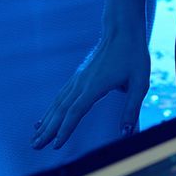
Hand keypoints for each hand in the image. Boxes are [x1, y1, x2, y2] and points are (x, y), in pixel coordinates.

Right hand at [32, 33, 149, 150]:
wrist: (122, 29)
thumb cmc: (133, 55)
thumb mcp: (140, 83)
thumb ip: (133, 109)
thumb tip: (128, 132)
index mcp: (95, 86)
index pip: (75, 112)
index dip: (65, 130)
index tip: (56, 145)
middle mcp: (82, 83)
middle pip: (60, 110)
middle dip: (48, 130)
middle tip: (35, 146)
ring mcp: (78, 78)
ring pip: (58, 103)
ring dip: (46, 121)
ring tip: (35, 136)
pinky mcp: (79, 75)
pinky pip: (61, 95)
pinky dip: (51, 108)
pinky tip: (45, 117)